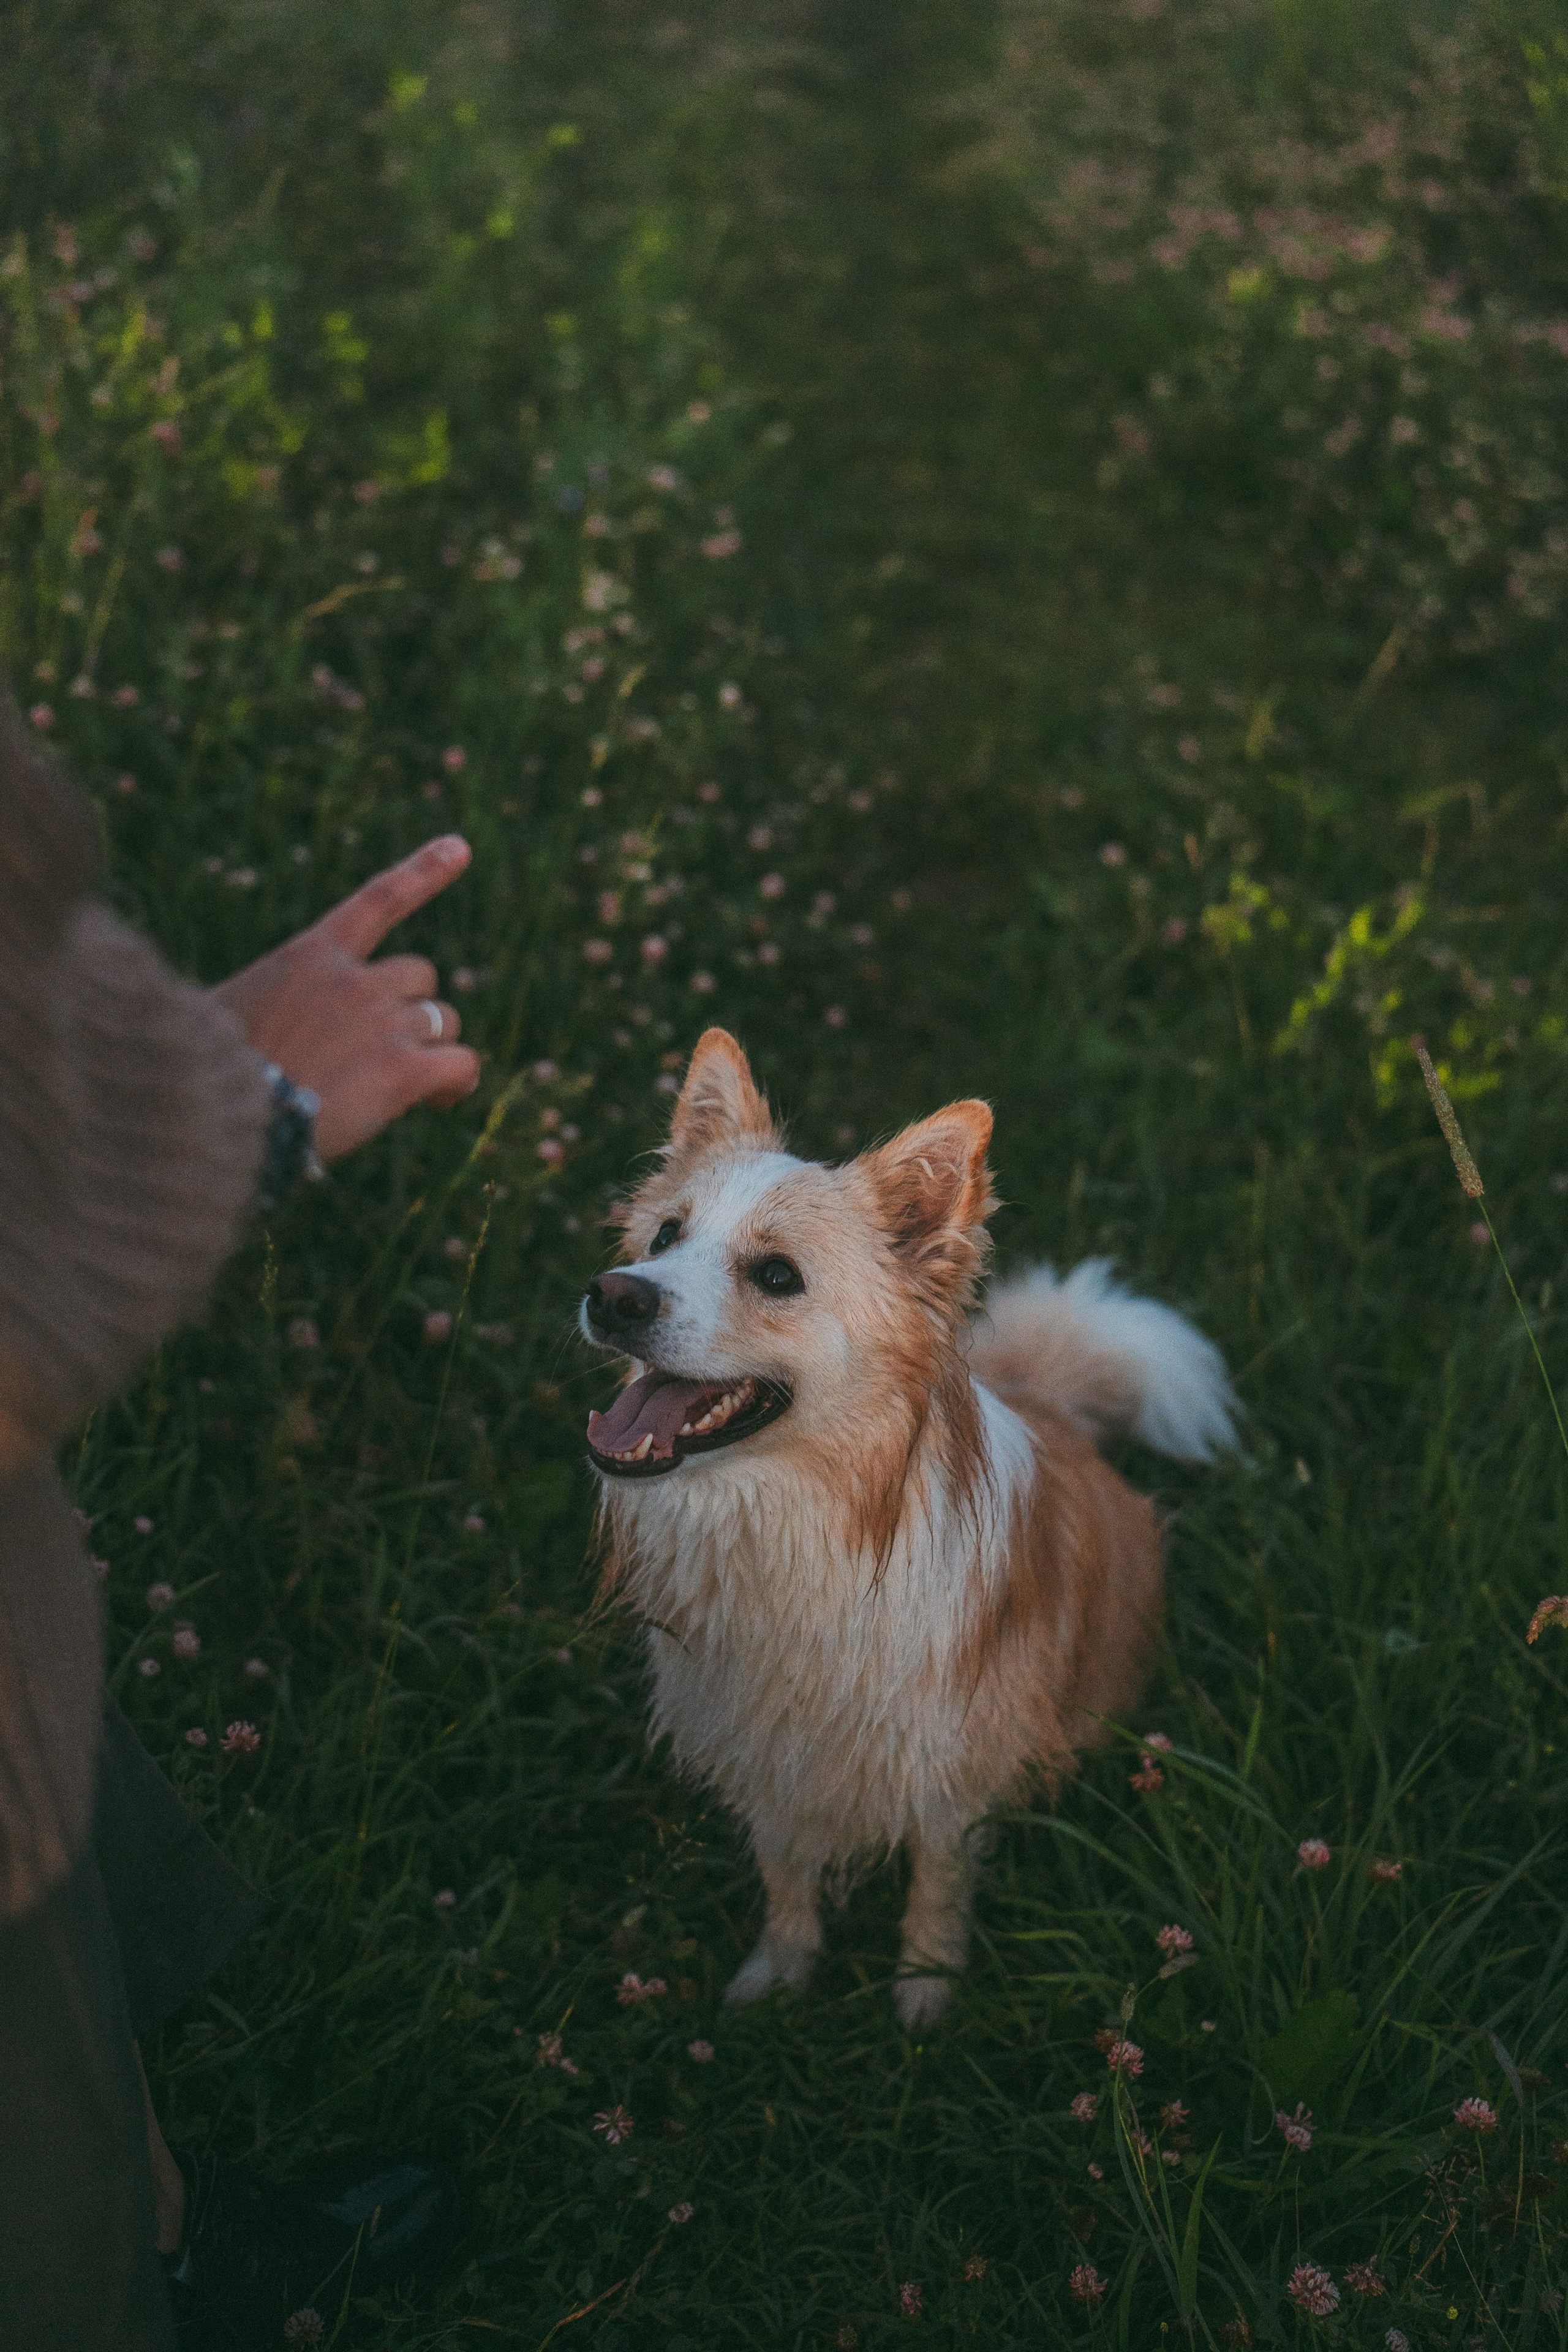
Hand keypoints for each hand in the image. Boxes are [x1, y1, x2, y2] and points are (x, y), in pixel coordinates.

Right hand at [214, 835, 481, 1160]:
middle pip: (420, 976)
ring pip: (443, 1021)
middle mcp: (353, 980)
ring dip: (431, 1049)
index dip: (422, 873)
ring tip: (406, 1089)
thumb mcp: (220, 1015)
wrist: (214, 1116)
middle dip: (412, 1008)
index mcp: (308, 957)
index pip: (376, 901)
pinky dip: (458, 1082)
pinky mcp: (403, 1071)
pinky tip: (439, 1100)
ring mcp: (382, 1023)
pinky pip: (462, 1064)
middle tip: (387, 1053)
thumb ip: (262, 1008)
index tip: (460, 848)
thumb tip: (250, 1034)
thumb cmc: (204, 1075)